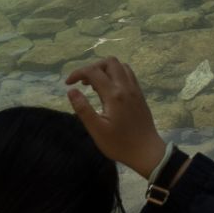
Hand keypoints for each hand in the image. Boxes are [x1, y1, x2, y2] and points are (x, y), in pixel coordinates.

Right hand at [64, 57, 167, 179]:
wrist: (146, 151)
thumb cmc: (119, 143)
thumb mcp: (96, 129)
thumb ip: (83, 108)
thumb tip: (71, 90)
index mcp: (114, 94)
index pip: (94, 72)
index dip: (78, 73)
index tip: (67, 83)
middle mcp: (126, 87)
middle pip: (110, 62)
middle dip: (93, 67)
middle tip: (83, 83)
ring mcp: (135, 89)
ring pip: (121, 66)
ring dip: (105, 70)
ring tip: (94, 86)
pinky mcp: (140, 95)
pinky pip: (128, 75)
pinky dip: (115, 75)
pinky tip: (108, 90)